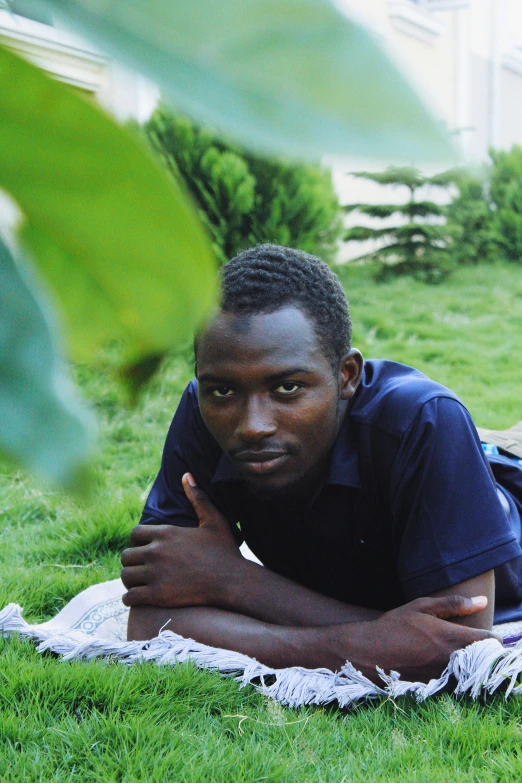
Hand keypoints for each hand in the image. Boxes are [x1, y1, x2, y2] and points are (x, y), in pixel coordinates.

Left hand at [121, 473, 241, 607]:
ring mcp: (156, 574)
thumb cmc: (225, 550)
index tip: (144, 549)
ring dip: (130, 580)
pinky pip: (130, 597)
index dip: (137, 541)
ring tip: (138, 583)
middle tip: (141, 568)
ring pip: (125, 576)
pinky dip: (131, 598)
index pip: (134, 533)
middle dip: (132, 561)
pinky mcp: (158, 595)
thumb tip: (186, 475)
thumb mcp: (214, 520)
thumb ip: (198, 498)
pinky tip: (139, 597)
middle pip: (126, 555)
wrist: (233, 581)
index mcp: (166, 533)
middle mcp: (157, 552)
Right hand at [334, 594, 501, 682]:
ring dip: (467, 664)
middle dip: (480, 650)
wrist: (367, 654)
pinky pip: (456, 684)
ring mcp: (445, 678)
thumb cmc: (394, 626)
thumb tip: (482, 601)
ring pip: (471, 673)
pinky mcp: (436, 691)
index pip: (491, 640)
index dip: (490, 636)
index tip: (480, 632)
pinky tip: (436, 665)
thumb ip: (454, 604)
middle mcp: (452, 660)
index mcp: (452, 637)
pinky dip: (453, 675)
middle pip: (485, 659)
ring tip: (447, 653)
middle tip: (463, 642)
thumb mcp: (421, 607)